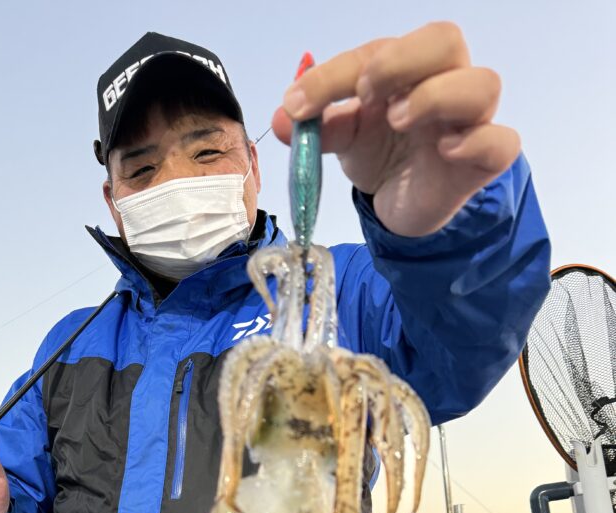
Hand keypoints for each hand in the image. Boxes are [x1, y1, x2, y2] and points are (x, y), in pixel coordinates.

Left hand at [273, 22, 520, 236]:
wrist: (404, 204)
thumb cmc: (381, 152)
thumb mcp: (342, 137)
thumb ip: (316, 126)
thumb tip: (278, 119)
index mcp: (405, 67)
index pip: (376, 53)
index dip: (334, 75)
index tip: (298, 104)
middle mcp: (445, 82)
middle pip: (446, 40)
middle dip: (401, 60)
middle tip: (366, 93)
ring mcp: (470, 120)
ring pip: (483, 84)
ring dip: (437, 96)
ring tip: (398, 121)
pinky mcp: (485, 159)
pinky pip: (501, 140)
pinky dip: (477, 140)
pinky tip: (445, 151)